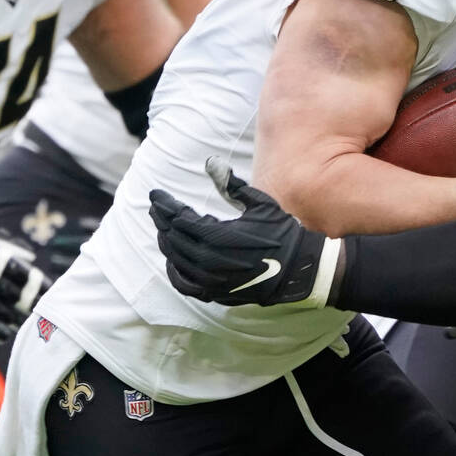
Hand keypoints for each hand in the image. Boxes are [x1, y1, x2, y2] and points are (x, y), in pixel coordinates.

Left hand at [148, 158, 341, 307]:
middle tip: (156, 207)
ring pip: (175, 260)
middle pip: (173, 238)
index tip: (156, 195)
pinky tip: (172, 260)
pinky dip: (173, 271)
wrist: (299, 268)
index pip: (180, 218)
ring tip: (163, 228)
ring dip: (166, 242)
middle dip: (162, 220)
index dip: (166, 205)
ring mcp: (211, 279)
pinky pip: (184, 284)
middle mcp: (210, 260)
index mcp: (220, 236)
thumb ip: (233, 185)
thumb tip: (211, 162)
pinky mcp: (215, 293)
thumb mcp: (261, 204)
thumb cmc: (281, 233)